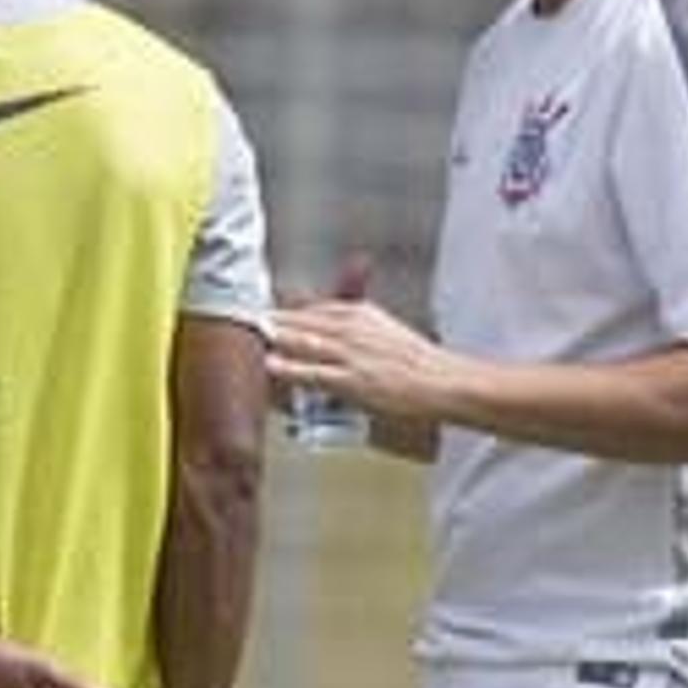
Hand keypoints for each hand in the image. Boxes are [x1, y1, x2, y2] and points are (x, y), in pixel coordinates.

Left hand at [268, 297, 451, 423]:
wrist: (441, 381)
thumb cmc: (416, 362)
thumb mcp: (384, 330)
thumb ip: (355, 325)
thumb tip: (329, 327)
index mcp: (359, 313)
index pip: (314, 307)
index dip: (286, 309)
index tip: (265, 308)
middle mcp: (351, 328)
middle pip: (301, 319)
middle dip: (273, 318)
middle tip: (247, 317)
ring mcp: (349, 354)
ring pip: (303, 341)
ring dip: (276, 337)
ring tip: (252, 335)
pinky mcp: (351, 380)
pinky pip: (312, 371)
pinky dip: (289, 367)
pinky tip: (271, 365)